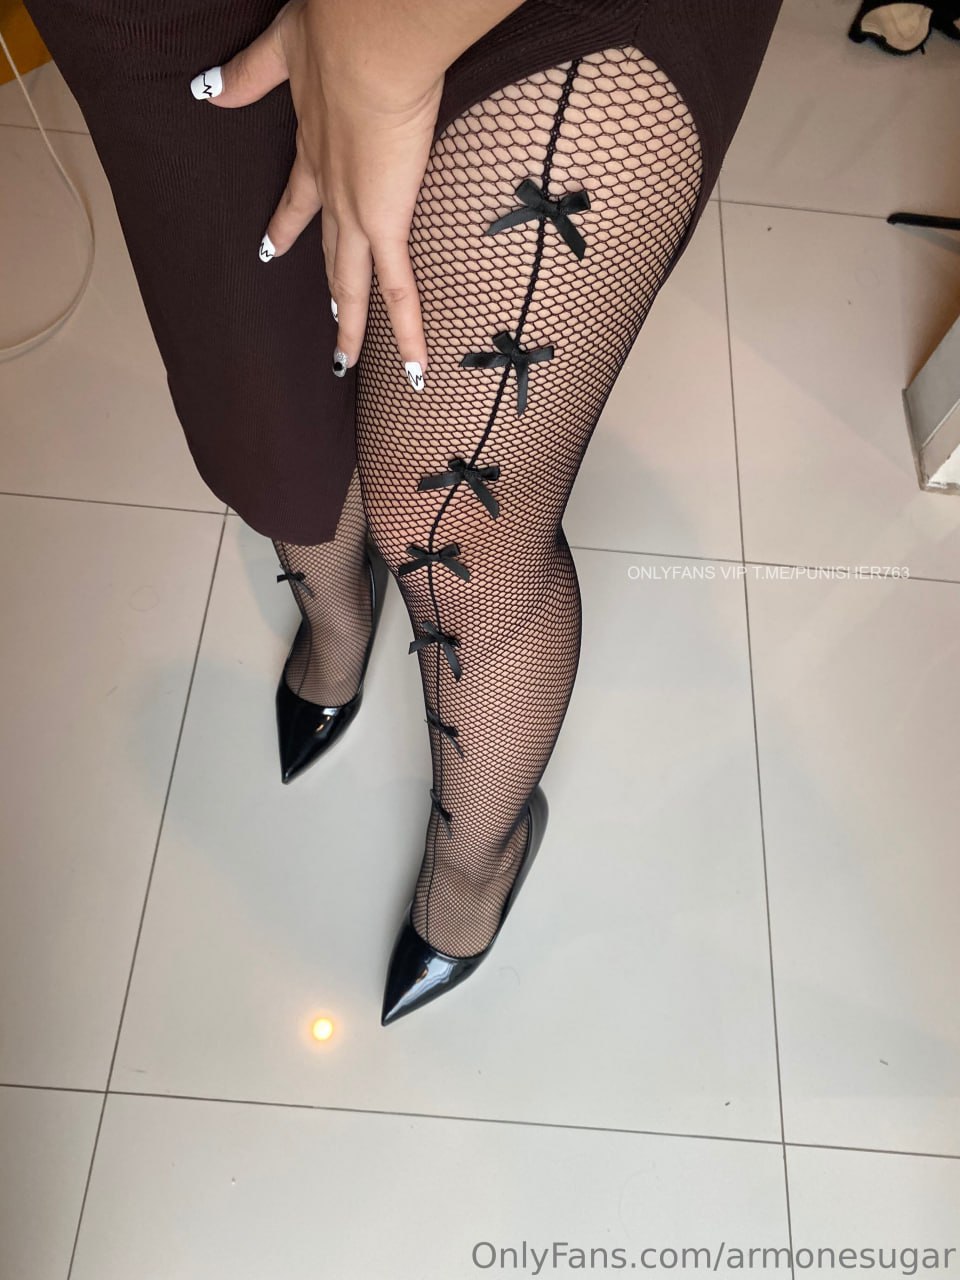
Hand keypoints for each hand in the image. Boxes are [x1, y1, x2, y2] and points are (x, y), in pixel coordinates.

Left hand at [191, 0, 442, 388]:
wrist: (369, 43)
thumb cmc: (340, 31)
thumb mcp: (284, 46)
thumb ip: (246, 74)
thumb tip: (203, 89)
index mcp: (314, 150)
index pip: (298, 198)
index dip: (285, 224)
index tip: (271, 248)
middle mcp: (331, 192)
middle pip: (327, 254)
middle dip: (327, 291)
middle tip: (326, 326)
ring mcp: (356, 215)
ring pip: (354, 286)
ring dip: (352, 327)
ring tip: (345, 362)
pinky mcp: (384, 225)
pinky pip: (399, 292)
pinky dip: (409, 333)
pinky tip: (416, 370)